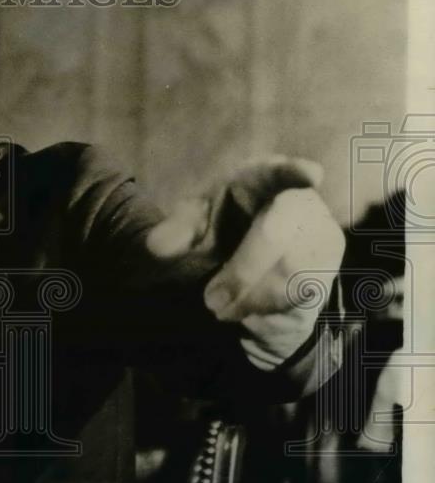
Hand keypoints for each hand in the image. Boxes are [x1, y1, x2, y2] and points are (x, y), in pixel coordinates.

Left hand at [145, 156, 345, 363]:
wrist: (247, 274)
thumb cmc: (219, 232)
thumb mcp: (193, 229)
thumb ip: (176, 232)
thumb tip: (156, 245)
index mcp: (261, 180)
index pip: (277, 173)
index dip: (293, 171)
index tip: (309, 173)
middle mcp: (300, 203)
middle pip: (276, 236)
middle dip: (242, 274)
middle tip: (210, 301)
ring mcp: (320, 236)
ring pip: (292, 275)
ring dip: (249, 297)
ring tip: (220, 306)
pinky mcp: (325, 271)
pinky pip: (300, 297)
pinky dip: (264, 310)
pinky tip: (247, 311)